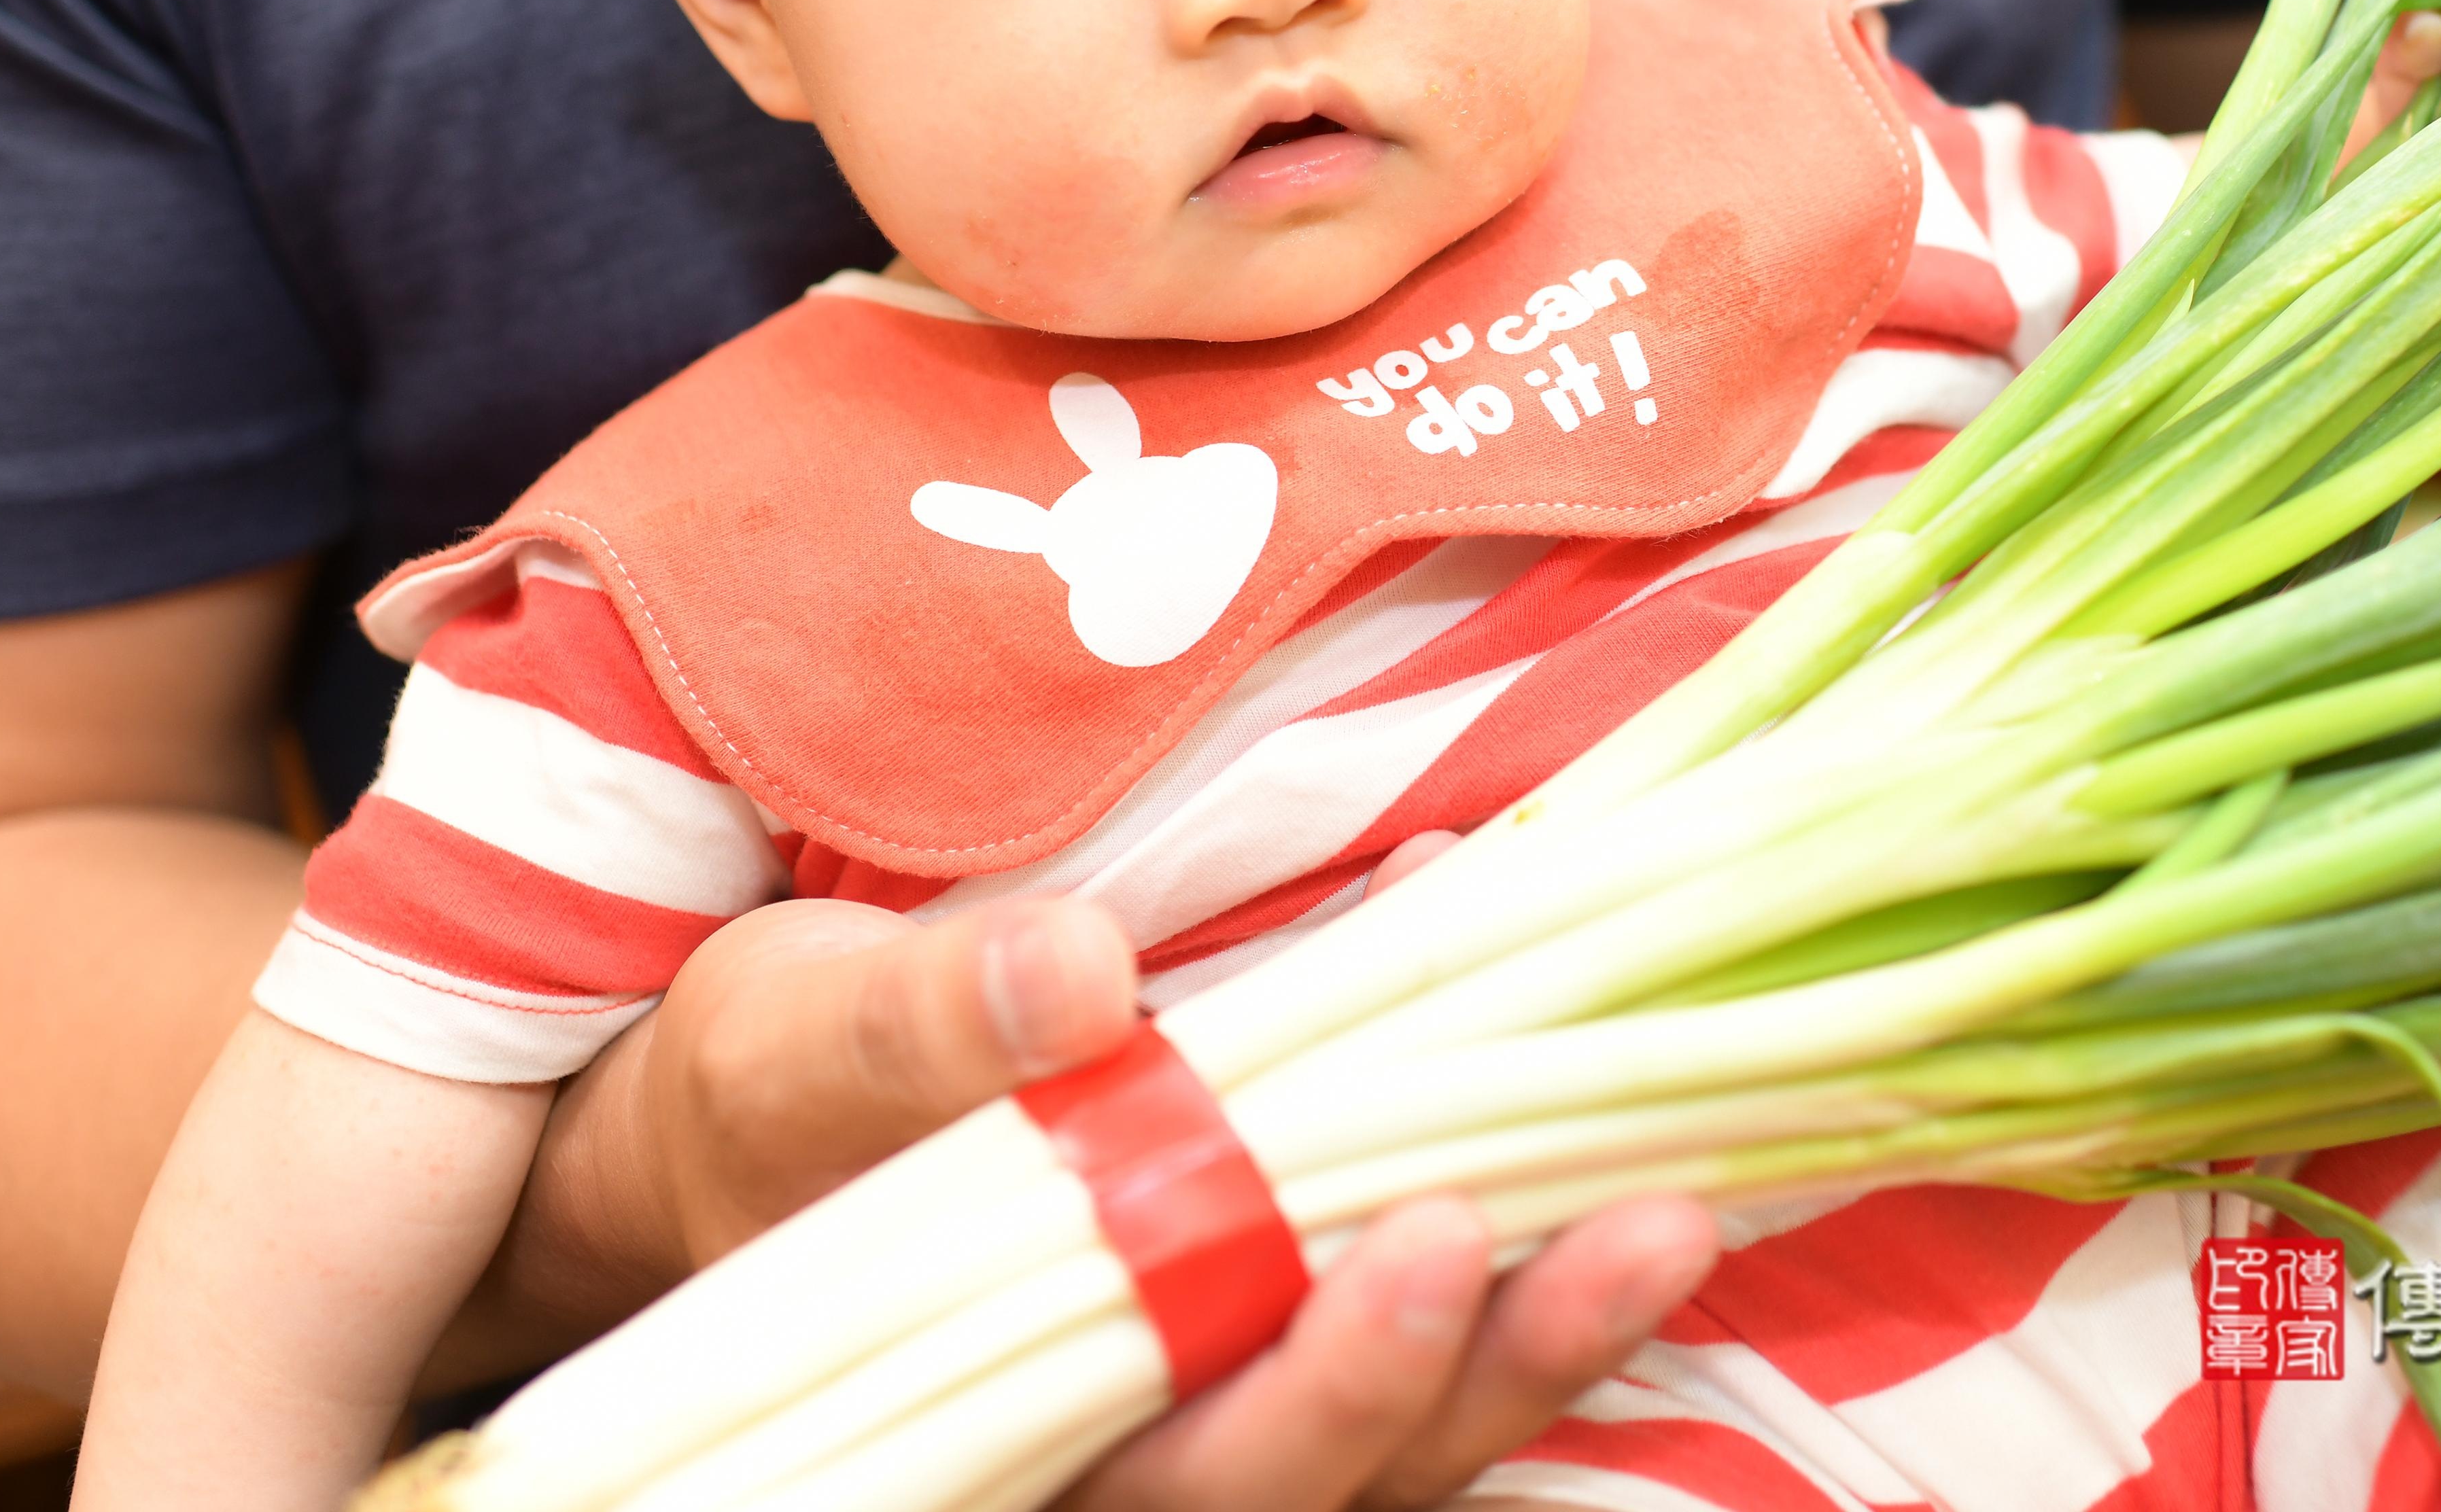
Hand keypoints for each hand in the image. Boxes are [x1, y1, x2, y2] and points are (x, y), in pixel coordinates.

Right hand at [517, 849, 1718, 1511]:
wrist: (766, 1121)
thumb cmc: (768, 1094)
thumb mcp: (799, 1036)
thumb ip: (921, 1025)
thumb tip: (1073, 977)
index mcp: (1003, 1433)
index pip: (1187, 1460)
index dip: (1325, 1382)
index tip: (1427, 1241)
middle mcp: (1121, 1454)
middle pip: (1335, 1472)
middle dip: (1488, 1363)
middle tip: (1638, 1227)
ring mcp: (1210, 1409)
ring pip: (1405, 1439)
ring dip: (1544, 1333)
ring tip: (1674, 1212)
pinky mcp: (1272, 1331)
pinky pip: (1418, 1344)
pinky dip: (1515, 1257)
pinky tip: (1598, 1139)